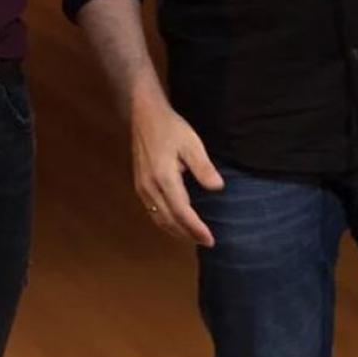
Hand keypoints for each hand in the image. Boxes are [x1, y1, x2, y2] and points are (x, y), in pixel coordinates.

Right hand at [131, 89, 223, 245]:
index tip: (210, 239)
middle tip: (206, 242)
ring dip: (175, 230)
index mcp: (163, 178)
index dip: (195, 228)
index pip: (181, 212)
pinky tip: (175, 221)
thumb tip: (218, 188)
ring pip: (158, 218)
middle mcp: (150, 187)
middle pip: (169, 220)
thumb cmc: (170, 127)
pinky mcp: (139, 184)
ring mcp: (142, 187)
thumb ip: (203, 168)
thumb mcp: (191, 143)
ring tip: (193, 236)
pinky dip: (165, 221)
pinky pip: (152, 211)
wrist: (145, 114)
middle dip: (187, 234)